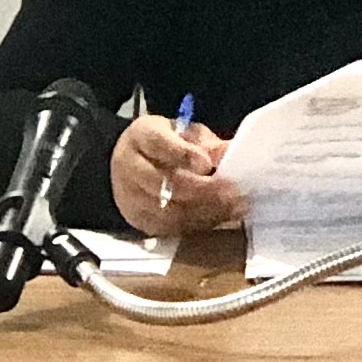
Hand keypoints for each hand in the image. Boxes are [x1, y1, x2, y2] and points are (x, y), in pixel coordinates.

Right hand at [109, 116, 243, 240]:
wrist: (133, 164)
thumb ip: (207, 144)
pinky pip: (169, 227)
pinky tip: (218, 217)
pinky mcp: (136, 220)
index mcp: (141, 135)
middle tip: (232, 192)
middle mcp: (128, 165)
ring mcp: (129, 196)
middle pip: (164, 182)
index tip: (207, 164)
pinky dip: (196, 224)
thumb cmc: (167, 145)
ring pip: (168, 210)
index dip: (184, 155)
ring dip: (204, 211)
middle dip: (202, 189)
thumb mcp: (185, 134)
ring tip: (232, 207)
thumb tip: (231, 151)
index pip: (159, 144)